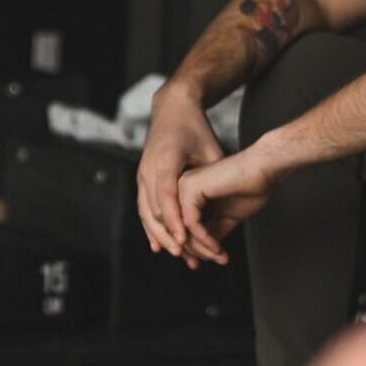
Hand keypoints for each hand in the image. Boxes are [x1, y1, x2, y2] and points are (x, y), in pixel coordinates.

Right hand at [137, 92, 226, 263]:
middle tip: (187, 256)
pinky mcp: (143, 179)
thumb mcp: (211, 150)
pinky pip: (144, 208)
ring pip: (146, 214)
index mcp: (165, 161)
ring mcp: (142, 175)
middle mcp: (149, 170)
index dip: (175, 221)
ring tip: (179, 255)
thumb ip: (213, 178)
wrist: (172, 109)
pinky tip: (160, 245)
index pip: (167, 197)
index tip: (184, 241)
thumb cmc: (195, 128)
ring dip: (161, 237)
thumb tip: (223, 207)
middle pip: (154, 211)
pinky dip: (152, 228)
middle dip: (170, 236)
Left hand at [170, 148, 275, 264]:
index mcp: (189, 191)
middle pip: (178, 228)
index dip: (196, 247)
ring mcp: (184, 186)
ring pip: (182, 228)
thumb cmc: (251, 186)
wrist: (264, 169)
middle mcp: (182, 187)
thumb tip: (202, 252)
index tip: (214, 258)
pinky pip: (191, 223)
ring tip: (219, 254)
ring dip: (202, 247)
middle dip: (198, 250)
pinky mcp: (190, 188)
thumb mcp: (226, 217)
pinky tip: (217, 245)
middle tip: (217, 259)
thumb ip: (211, 232)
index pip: (182, 226)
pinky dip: (204, 238)